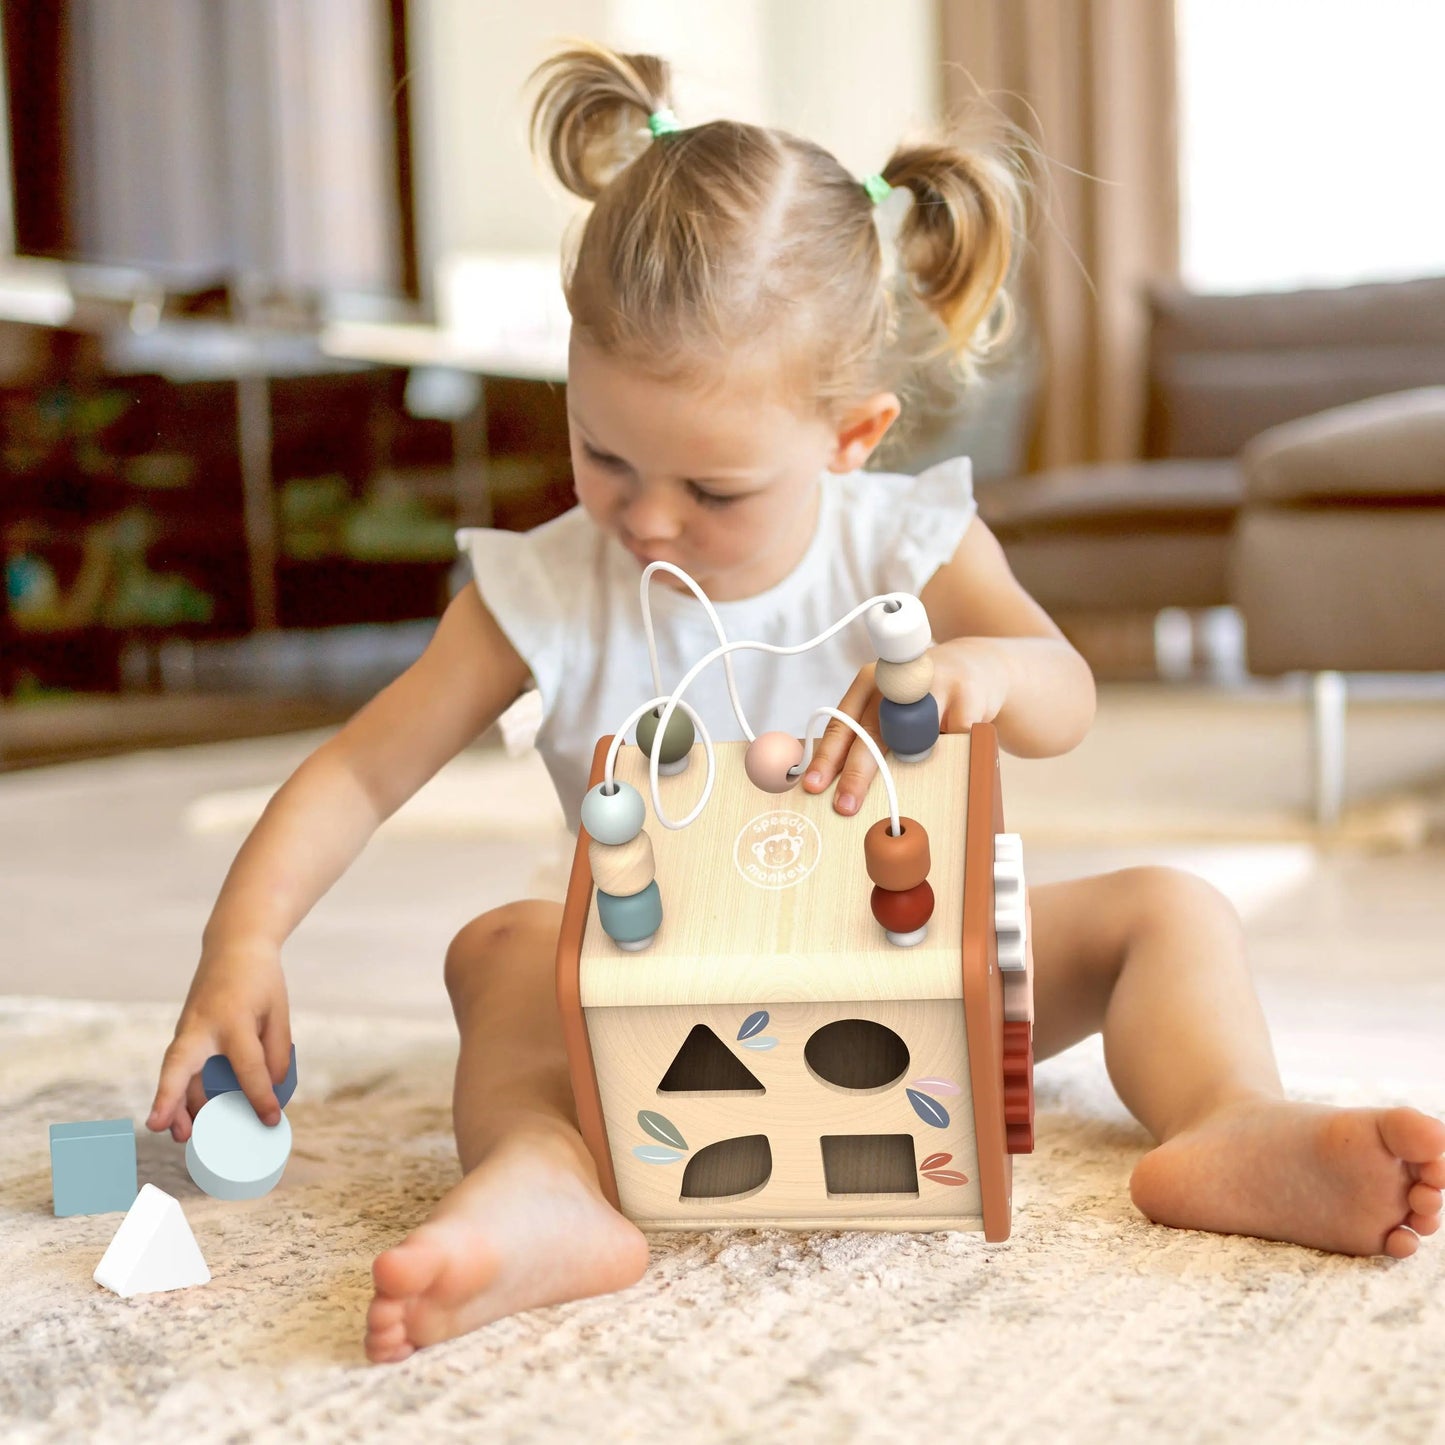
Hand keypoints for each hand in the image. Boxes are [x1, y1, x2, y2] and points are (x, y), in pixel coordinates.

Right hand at [147, 941, 290, 1141]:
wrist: (234, 948)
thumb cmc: (260, 981)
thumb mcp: (278, 1012)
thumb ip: (276, 1052)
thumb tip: (270, 1092)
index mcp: (234, 1018)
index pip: (247, 1065)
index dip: (260, 1096)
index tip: (270, 1120)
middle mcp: (204, 1025)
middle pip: (179, 1064)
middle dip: (169, 1097)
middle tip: (159, 1128)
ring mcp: (188, 1029)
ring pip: (174, 1070)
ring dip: (173, 1103)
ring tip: (180, 1136)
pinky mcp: (185, 1034)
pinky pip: (180, 1067)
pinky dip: (181, 1092)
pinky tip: (188, 1116)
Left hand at [801, 638, 1009, 814]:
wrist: (976, 666)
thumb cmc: (921, 698)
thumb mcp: (888, 706)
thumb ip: (866, 734)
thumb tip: (837, 785)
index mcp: (869, 684)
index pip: (842, 723)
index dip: (827, 756)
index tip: (814, 785)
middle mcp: (897, 681)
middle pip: (872, 731)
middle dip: (856, 774)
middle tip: (845, 805)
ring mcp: (933, 685)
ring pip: (915, 736)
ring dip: (912, 760)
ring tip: (910, 780)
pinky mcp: (967, 695)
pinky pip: (953, 738)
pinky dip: (952, 752)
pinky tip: (954, 748)